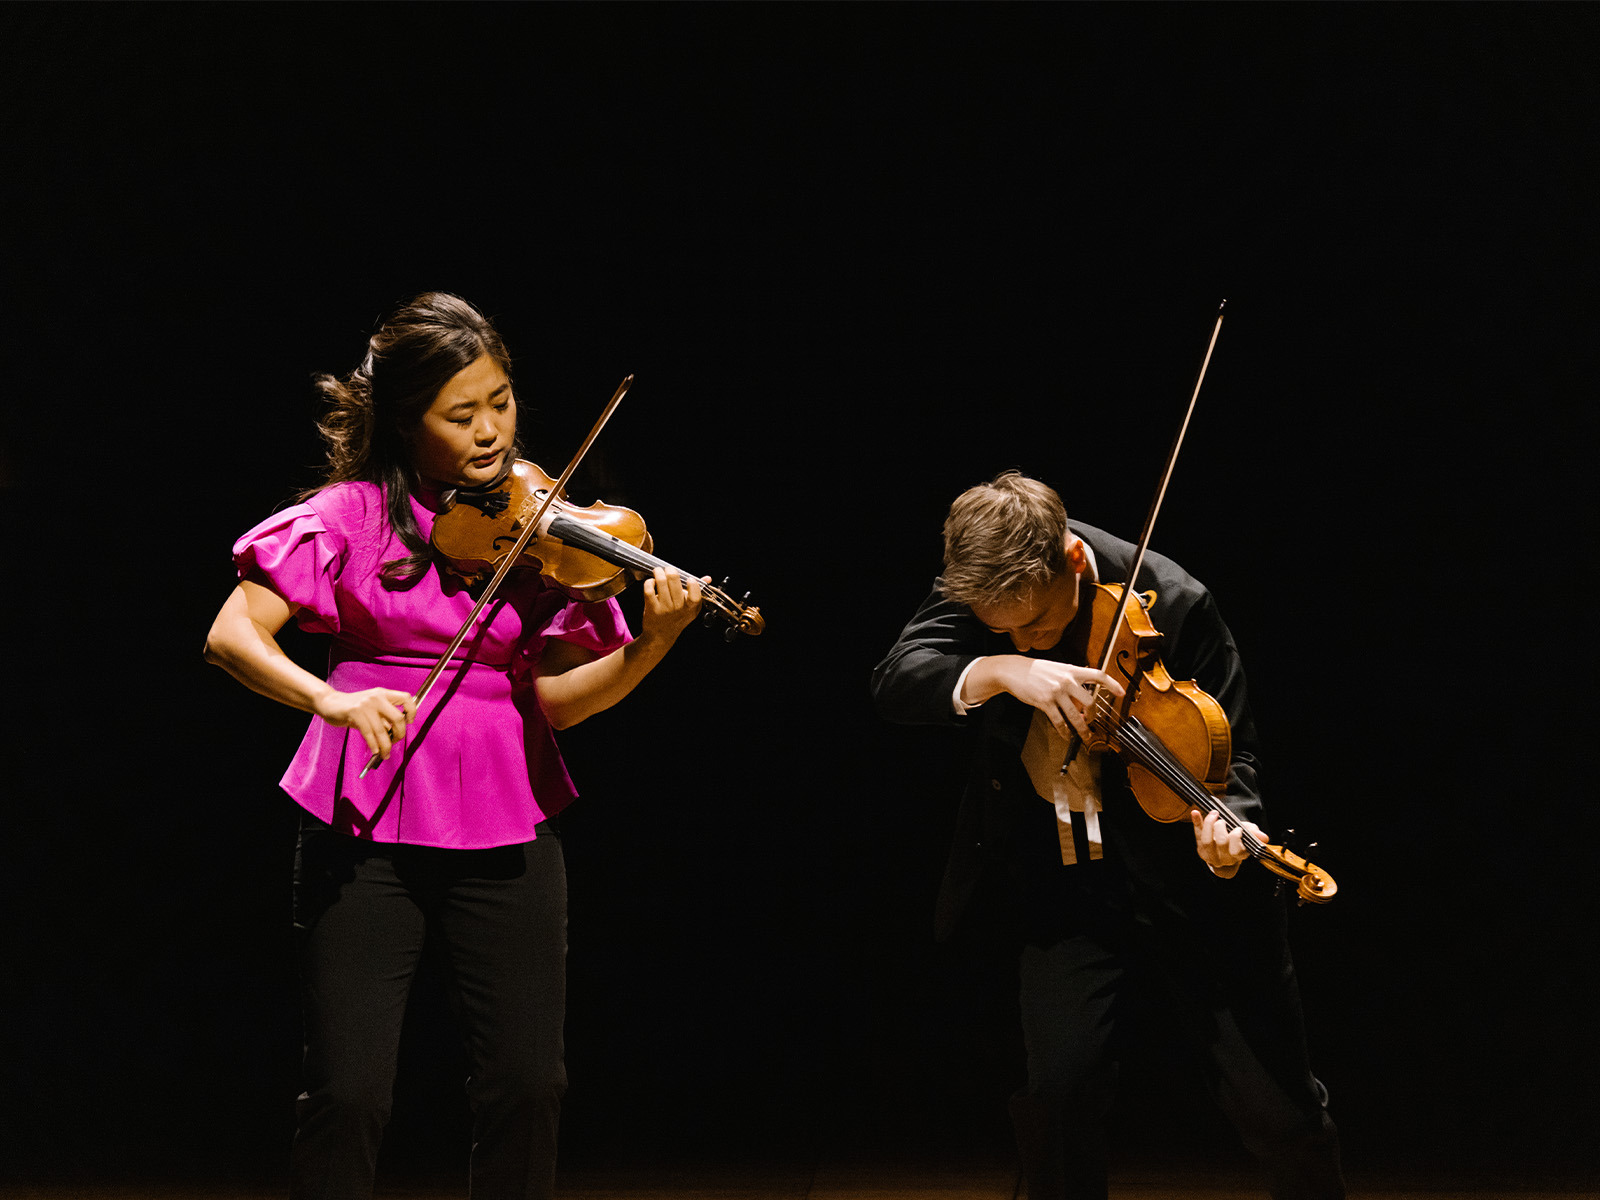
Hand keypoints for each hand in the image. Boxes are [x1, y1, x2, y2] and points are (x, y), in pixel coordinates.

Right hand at [314, 687, 416, 760]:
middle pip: (398, 718)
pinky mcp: (355, 712)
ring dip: (386, 746)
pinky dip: (374, 745)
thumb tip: (396, 734)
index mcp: (383, 693)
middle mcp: (377, 697)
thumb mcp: (372, 708)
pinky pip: (369, 733)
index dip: (412, 711)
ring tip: (385, 754)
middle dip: (399, 734)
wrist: (330, 703)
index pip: (406, 698)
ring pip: (383, 730)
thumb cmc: (353, 709)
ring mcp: (366, 704)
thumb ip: (384, 717)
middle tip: (395, 742)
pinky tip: (375, 751)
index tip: (408, 722)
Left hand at [639, 568, 704, 642]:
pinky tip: (652, 582)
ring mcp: (665, 608)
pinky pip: (649, 589)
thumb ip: (697, 592)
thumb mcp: (690, 608)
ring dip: (658, 572)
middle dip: (670, 570)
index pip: (695, 596)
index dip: (692, 585)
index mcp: (691, 607)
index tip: (689, 579)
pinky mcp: (652, 608)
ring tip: (658, 571)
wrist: (661, 635)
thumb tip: (708, 578)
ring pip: (661, 582)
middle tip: (668, 570)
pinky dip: (649, 582)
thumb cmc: (677, 619)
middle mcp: (678, 608)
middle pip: (674, 581)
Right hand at [1001, 657, 1123, 738]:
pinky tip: (1065, 734)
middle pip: (1090, 701)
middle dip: (1092, 716)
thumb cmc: (1036, 670)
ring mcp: (1056, 692)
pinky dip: (1064, 731)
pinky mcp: (1044, 702)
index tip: (1122, 693)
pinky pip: (1059, 721)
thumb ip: (1071, 684)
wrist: (1013, 670)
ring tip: (1084, 736)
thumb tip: (1081, 703)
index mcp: (1072, 670)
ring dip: (1081, 729)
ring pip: (1075, 715)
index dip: (1112, 684)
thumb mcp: (1057, 671)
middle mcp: (1066, 680)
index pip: (1098, 675)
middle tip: (1090, 721)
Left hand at [1190, 808, 1263, 878]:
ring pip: (1207, 841)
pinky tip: (1195, 812)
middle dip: (1221, 828)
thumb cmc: (1237, 841)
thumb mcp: (1247, 837)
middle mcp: (1224, 857)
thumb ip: (1254, 834)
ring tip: (1214, 814)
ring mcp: (1211, 854)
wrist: (1223, 854)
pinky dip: (1196, 822)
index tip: (1238, 828)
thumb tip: (1264, 837)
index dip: (1236, 838)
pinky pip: (1197, 834)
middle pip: (1221, 843)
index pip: (1236, 850)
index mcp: (1238, 855)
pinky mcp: (1200, 847)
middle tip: (1223, 821)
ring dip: (1209, 824)